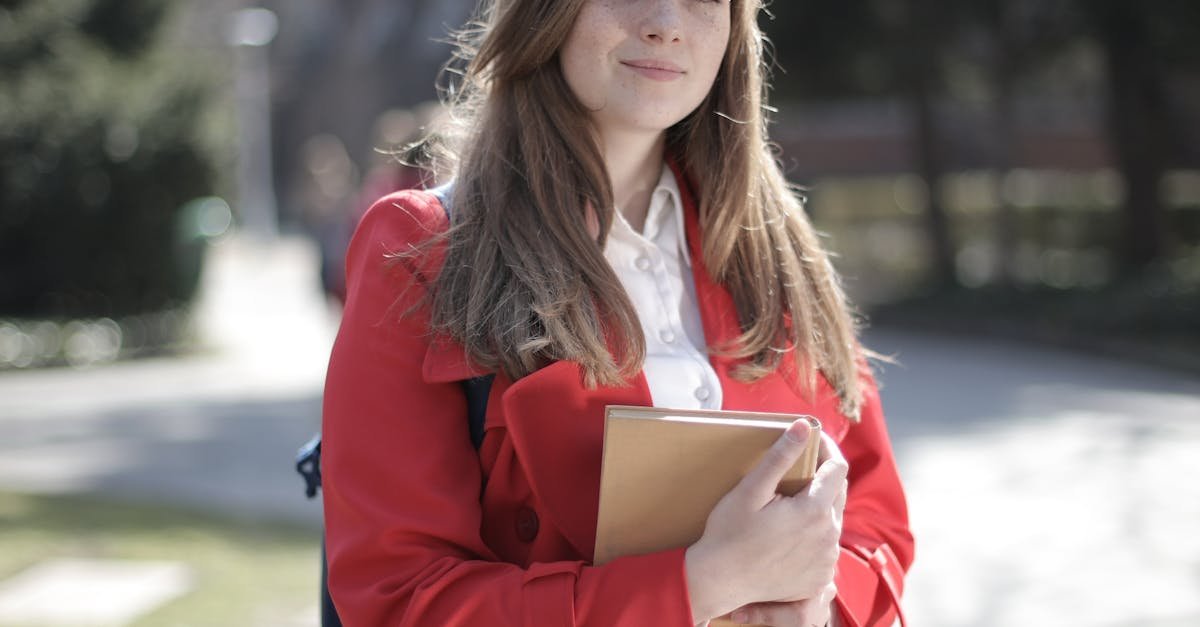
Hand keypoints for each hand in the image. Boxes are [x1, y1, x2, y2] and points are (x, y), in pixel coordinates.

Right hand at [685, 420, 848, 620]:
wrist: (717, 582)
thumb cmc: (728, 534)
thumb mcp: (750, 490)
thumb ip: (780, 457)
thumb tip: (803, 426)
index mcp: (815, 512)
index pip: (837, 468)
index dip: (827, 448)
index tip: (811, 439)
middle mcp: (829, 537)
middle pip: (838, 493)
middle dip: (822, 476)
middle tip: (796, 468)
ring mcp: (826, 561)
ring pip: (832, 520)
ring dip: (818, 505)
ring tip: (788, 502)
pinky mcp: (819, 577)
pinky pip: (825, 547)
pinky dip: (814, 533)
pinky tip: (789, 532)